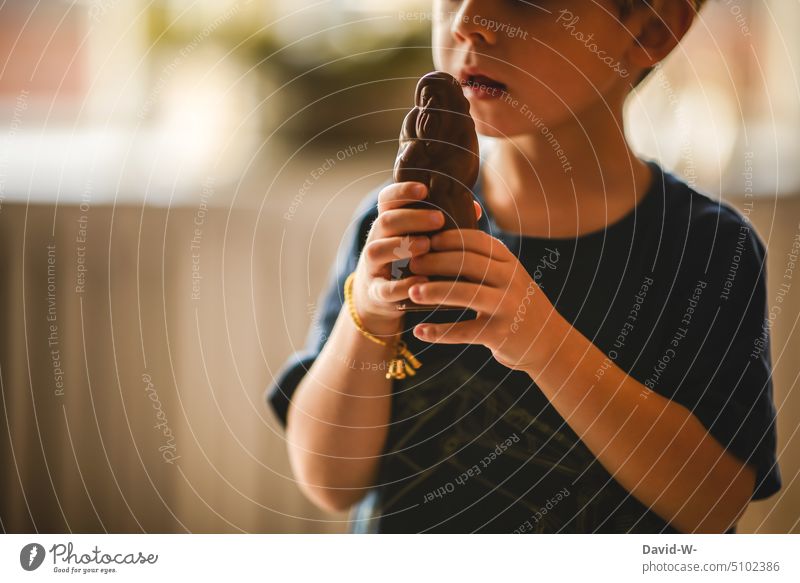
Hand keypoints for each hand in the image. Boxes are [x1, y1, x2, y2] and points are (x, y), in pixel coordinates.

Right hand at [352, 182, 481, 334]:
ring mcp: (372, 267)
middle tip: (438, 218)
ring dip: (400, 247)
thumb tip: (474, 208)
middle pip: (385, 221)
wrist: (380, 296)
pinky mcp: (375, 292)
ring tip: (426, 245)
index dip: (402, 191)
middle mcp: (376, 241)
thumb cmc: (409, 260)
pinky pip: (384, 288)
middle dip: (412, 218)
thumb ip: (442, 225)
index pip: (387, 200)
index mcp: (388, 224)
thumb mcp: (420, 239)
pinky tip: (423, 279)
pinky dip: (402, 285)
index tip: (424, 189)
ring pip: (376, 251)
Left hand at [406, 229, 565, 372]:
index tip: (425, 240)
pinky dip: (440, 332)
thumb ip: (484, 260)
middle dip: (435, 261)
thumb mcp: (508, 276)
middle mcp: (510, 280)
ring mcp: (506, 307)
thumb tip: (443, 238)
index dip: (448, 238)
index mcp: (509, 262)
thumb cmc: (516, 303)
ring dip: (434, 291)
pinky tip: (420, 332)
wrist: (548, 341)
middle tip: (412, 263)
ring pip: (464, 293)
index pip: (476, 241)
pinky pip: (464, 331)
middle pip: (466, 263)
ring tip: (412, 291)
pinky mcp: (499, 333)